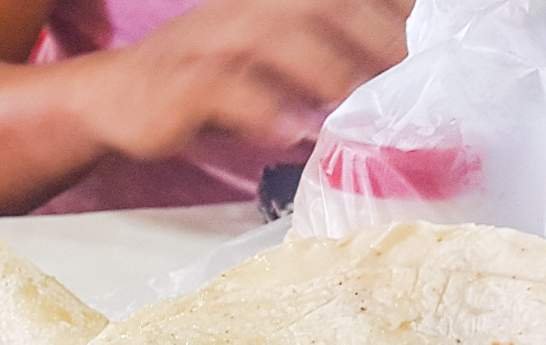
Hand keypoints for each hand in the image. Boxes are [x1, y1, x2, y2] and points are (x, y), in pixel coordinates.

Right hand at [80, 0, 411, 159]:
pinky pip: (224, 88)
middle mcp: (241, 11)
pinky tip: (290, 132)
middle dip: (372, 37)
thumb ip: (319, 68)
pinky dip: (262, 108)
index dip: (389, 14)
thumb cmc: (200, 86)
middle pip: (319, 6)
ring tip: (359, 105)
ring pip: (275, 38)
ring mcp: (208, 43)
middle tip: (410, 80)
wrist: (112, 99)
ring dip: (326, 70)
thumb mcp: (264, 65)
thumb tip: (387, 88)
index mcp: (268, 3)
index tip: (433, 48)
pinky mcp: (178, 84)